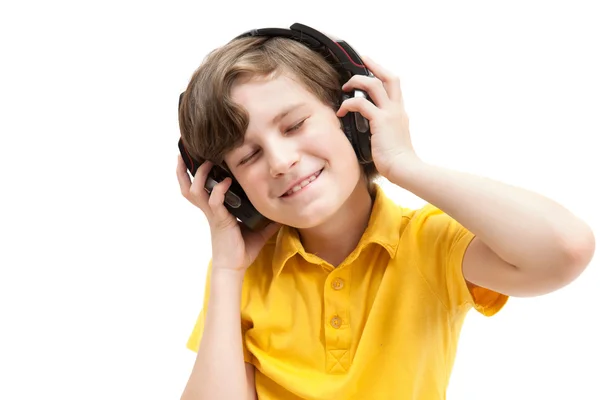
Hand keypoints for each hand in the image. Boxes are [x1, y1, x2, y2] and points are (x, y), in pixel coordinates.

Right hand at [176, 155, 280, 272]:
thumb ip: (268, 217)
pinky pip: (214, 202)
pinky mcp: (219, 220)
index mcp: (215, 209)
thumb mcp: (258, 229)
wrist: (235, 267)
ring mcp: (212, 214)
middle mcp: (210, 209)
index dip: (195, 172)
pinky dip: (219, 190)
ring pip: (195, 191)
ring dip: (199, 175)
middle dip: (184, 169)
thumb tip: (283, 208)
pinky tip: (226, 182)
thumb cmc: (242, 249)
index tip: (198, 155)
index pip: (200, 187)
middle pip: (188, 186)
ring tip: (206, 162)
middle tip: (184, 152)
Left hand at [336, 56, 418, 178]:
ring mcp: (390, 113)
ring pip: (373, 85)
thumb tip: (370, 129)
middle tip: (361, 61)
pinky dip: (349, 104)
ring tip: (345, 88)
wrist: (404, 168)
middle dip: (374, 66)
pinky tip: (341, 111)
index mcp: (400, 113)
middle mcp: (397, 109)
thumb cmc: (396, 160)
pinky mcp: (380, 121)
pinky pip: (361, 104)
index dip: (382, 73)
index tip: (370, 67)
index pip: (394, 86)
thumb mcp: (392, 139)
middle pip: (389, 77)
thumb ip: (383, 129)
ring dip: (356, 82)